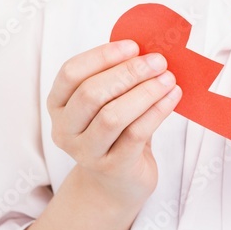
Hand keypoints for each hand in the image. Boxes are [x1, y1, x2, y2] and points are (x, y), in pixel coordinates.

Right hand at [46, 40, 180, 207]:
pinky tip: (173, 98)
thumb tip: (147, 50)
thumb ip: (118, 79)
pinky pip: (136, 134)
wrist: (117, 183)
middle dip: (129, 73)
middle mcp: (65, 129)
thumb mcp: (109, 104)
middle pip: (91, 93)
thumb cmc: (116, 134)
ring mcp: (86, 152)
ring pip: (113, 115)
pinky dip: (157, 112)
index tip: (134, 46)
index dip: (103, 56)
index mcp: (58, 105)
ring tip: (169, 79)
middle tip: (158, 61)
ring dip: (145, 92)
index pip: (71, 73)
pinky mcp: (113, 167)